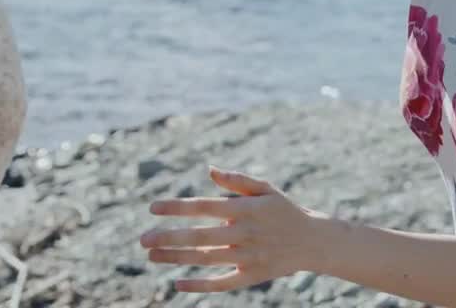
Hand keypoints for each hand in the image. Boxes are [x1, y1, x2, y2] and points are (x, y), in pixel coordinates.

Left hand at [139, 166, 324, 292]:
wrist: (313, 241)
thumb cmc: (283, 210)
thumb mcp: (264, 189)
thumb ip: (237, 180)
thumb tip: (210, 169)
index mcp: (245, 209)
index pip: (204, 207)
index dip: (177, 208)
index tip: (152, 208)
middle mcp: (244, 233)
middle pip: (200, 236)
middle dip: (169, 238)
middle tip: (142, 239)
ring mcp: (248, 257)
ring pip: (206, 259)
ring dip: (177, 258)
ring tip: (151, 255)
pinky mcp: (252, 276)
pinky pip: (222, 283)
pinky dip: (200, 285)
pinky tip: (178, 283)